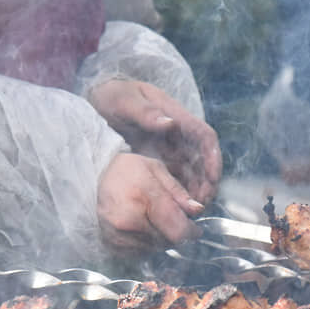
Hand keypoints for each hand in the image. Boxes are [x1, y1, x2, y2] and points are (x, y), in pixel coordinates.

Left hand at [89, 80, 220, 203]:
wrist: (96, 103)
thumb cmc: (112, 96)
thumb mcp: (125, 101)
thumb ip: (145, 112)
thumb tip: (171, 123)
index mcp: (176, 116)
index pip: (205, 137)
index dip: (213, 158)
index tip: (213, 178)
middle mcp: (177, 135)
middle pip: (202, 160)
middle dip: (206, 182)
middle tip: (200, 204)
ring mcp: (168, 149)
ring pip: (191, 173)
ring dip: (194, 191)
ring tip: (189, 212)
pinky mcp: (157, 161)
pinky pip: (173, 179)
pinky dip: (177, 194)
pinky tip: (173, 209)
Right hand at [97, 153, 203, 255]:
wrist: (95, 177)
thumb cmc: (128, 171)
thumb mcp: (157, 170)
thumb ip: (178, 193)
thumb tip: (197, 211)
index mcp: (142, 199)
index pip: (178, 230)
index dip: (191, 232)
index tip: (194, 228)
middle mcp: (127, 221)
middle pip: (168, 242)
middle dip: (176, 233)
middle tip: (172, 219)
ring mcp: (117, 236)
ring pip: (155, 249)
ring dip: (162, 239)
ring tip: (154, 219)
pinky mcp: (112, 245)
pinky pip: (140, 253)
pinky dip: (147, 244)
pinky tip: (142, 227)